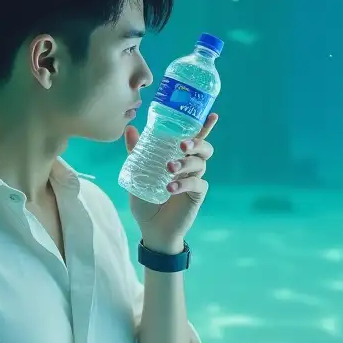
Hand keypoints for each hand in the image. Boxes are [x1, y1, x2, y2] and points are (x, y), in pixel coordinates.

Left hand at [123, 113, 217, 252]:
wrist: (152, 227)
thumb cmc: (146, 199)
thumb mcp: (137, 173)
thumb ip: (136, 152)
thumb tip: (131, 129)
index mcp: (179, 156)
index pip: (194, 137)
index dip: (204, 126)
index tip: (211, 115)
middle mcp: (190, 165)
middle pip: (203, 147)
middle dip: (196, 142)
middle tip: (182, 145)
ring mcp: (195, 179)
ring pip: (200, 163)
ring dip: (185, 162)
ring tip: (169, 167)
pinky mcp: (197, 194)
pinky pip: (196, 184)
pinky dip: (183, 184)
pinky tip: (170, 188)